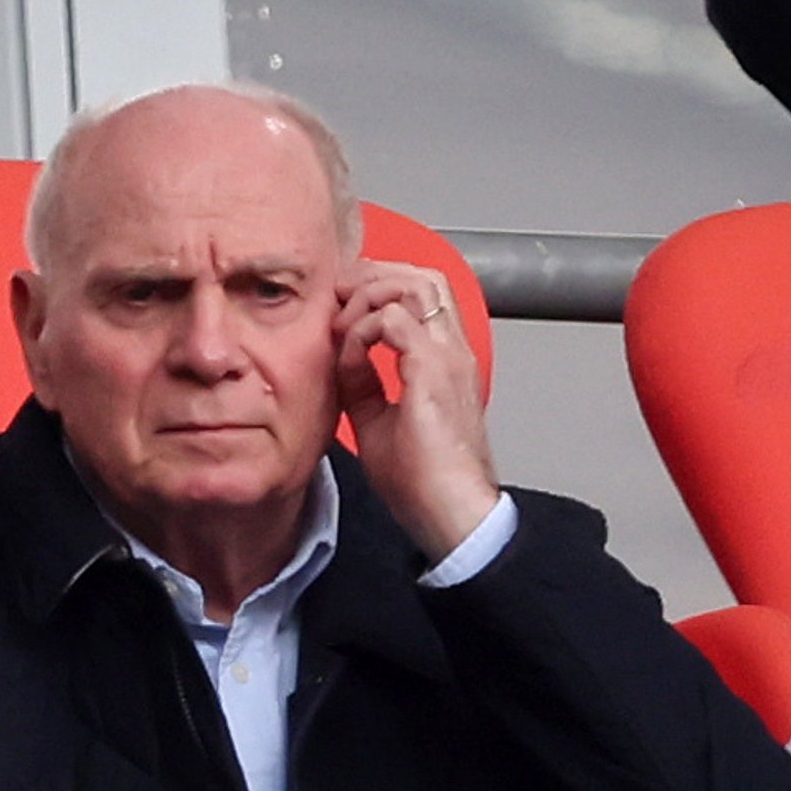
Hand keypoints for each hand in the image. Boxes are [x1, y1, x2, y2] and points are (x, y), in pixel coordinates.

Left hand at [333, 258, 498, 559]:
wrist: (450, 514)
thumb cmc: (424, 482)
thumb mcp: (378, 423)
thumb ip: (362, 385)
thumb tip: (341, 359)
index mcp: (445, 362)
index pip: (423, 296)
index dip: (379, 289)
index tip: (341, 309)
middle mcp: (452, 352)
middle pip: (423, 278)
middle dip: (375, 276)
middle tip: (338, 295)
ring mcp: (447, 358)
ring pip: (415, 286)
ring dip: (370, 294)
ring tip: (342, 320)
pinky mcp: (432, 372)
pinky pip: (393, 321)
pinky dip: (363, 326)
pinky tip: (347, 349)